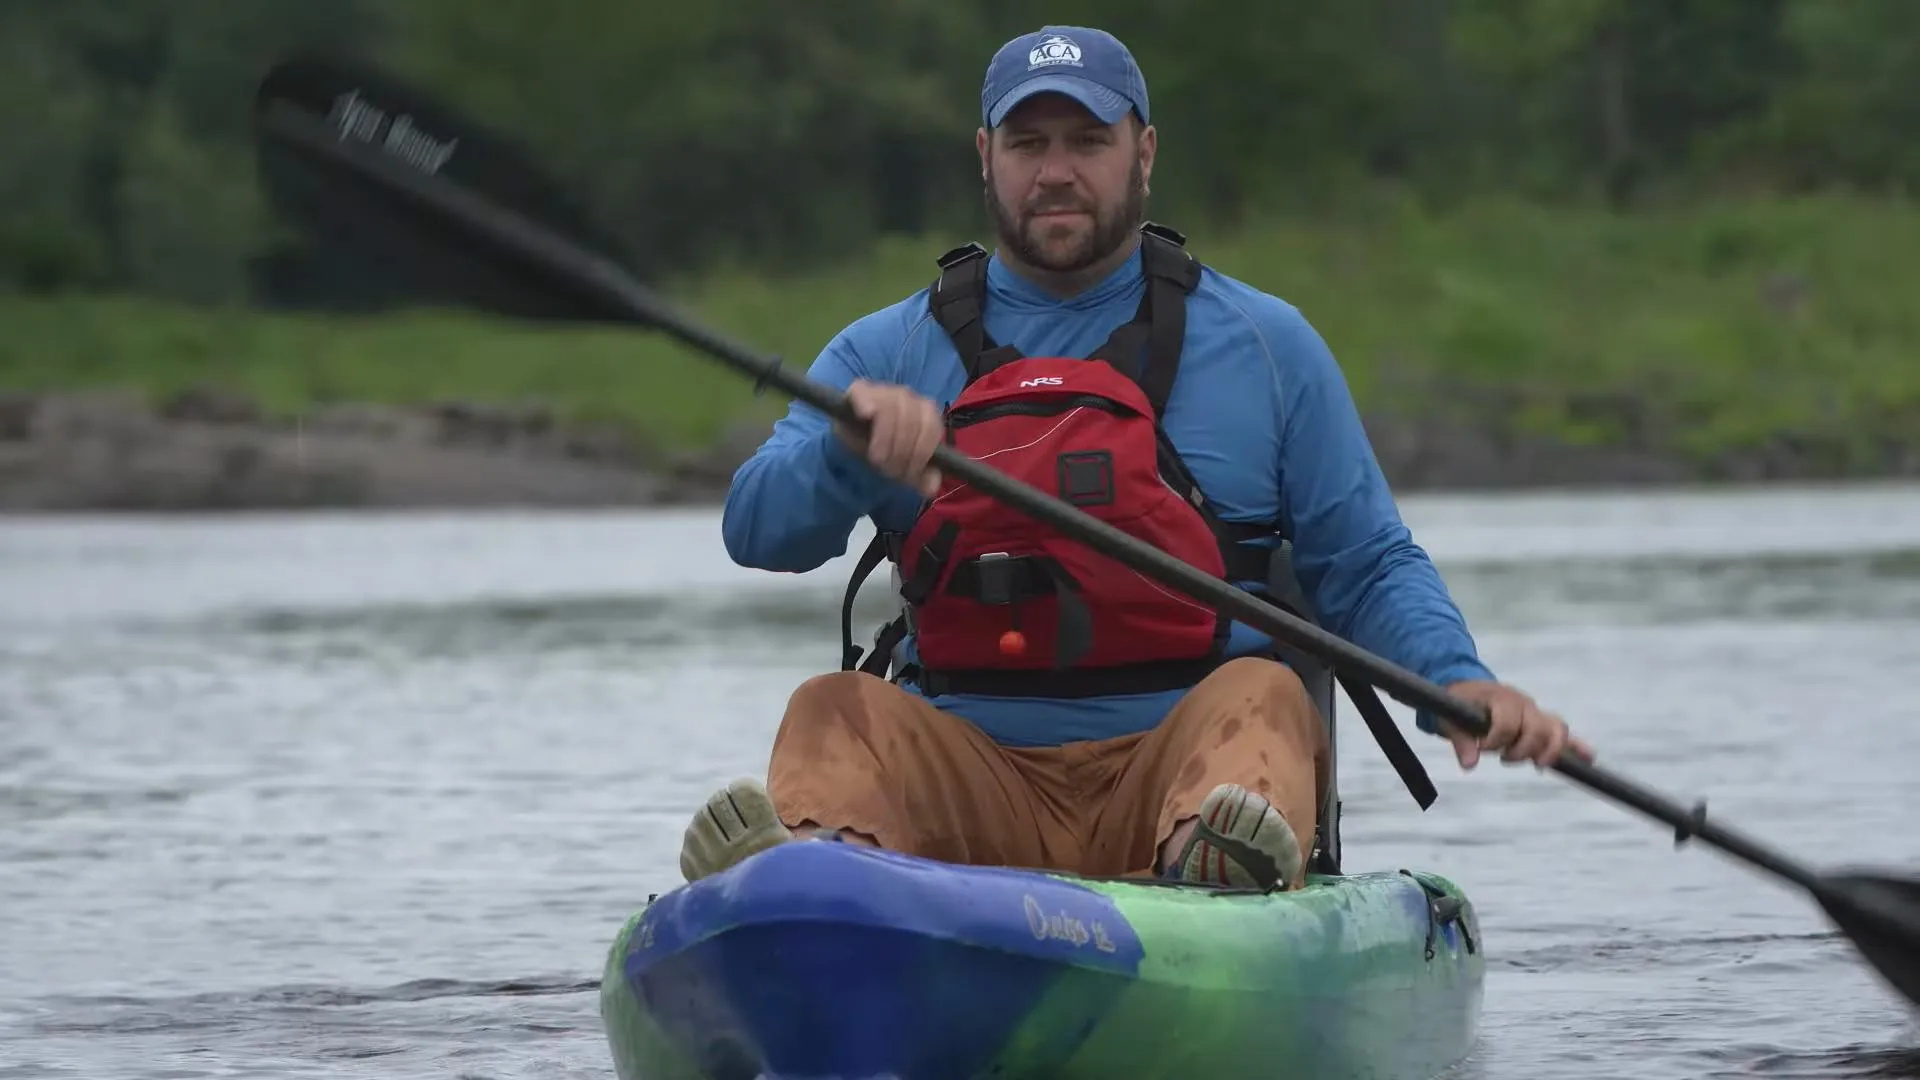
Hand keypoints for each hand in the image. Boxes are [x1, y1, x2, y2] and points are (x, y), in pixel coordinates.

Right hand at [835, 379, 943, 496]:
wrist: (853, 442)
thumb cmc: (885, 450)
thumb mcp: (904, 467)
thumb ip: (921, 476)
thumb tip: (931, 487)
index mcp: (924, 411)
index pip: (932, 426)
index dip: (922, 452)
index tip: (910, 473)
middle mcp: (907, 397)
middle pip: (911, 421)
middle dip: (902, 451)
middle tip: (890, 471)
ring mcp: (884, 391)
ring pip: (891, 410)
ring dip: (885, 439)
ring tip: (877, 459)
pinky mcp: (859, 391)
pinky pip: (866, 393)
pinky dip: (867, 404)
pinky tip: (866, 415)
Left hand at [1440, 680, 1594, 770]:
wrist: (1469, 689)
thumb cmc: (1459, 704)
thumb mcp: (1451, 720)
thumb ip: (1461, 741)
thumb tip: (1470, 765)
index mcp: (1501, 699)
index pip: (1508, 723)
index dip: (1496, 741)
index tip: (1483, 749)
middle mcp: (1523, 704)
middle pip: (1538, 728)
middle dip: (1523, 750)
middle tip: (1504, 758)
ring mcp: (1535, 712)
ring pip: (1556, 729)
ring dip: (1548, 751)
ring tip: (1537, 765)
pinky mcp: (1540, 722)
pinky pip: (1561, 734)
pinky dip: (1576, 746)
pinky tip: (1589, 759)